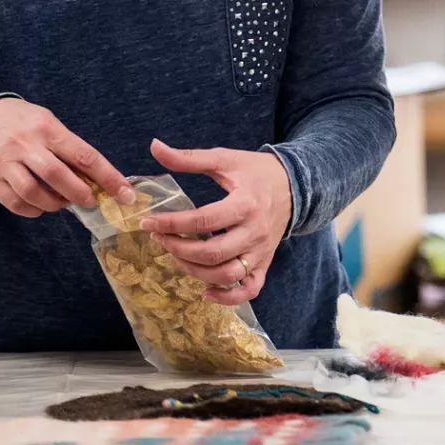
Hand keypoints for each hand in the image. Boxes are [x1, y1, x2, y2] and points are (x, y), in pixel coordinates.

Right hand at [0, 98, 134, 217]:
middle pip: (57, 175)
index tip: (124, 194)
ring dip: (54, 204)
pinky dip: (32, 210)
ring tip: (64, 203)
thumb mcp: (50, 123)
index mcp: (48, 128)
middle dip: (79, 194)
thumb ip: (70, 148)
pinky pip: (13, 202)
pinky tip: (41, 207)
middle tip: (91, 201)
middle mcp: (26, 144)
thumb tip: (97, 178)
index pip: (84, 155)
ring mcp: (5, 162)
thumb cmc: (26, 123)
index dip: (107, 177)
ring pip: (32, 192)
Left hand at [140, 138, 292, 307]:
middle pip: (213, 253)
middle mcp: (255, 231)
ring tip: (177, 257)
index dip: (172, 223)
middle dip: (178, 249)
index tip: (148, 222)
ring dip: (195, 271)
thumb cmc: (255, 171)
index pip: (204, 220)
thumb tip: (154, 147)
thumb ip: (189, 158)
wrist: (295, 184)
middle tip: (160, 239)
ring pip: (227, 275)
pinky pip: (249, 289)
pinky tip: (205, 292)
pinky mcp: (264, 262)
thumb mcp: (225, 159)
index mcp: (246, 204)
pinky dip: (227, 297)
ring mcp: (261, 251)